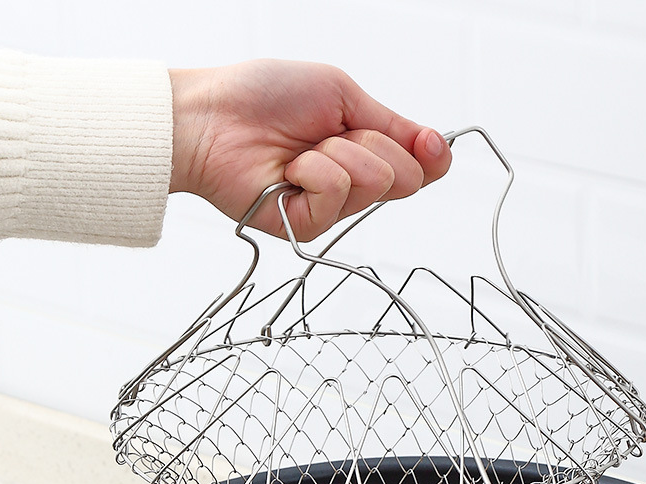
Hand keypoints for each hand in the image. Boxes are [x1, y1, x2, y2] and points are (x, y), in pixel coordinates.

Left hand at [169, 59, 451, 240]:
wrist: (211, 117)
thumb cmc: (263, 97)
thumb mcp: (341, 94)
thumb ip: (391, 124)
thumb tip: (435, 143)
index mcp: (365, 151)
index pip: (420, 169)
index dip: (431, 156)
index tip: (427, 141)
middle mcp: (353, 184)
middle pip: (405, 178)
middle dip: (373, 143)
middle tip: (330, 133)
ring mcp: (332, 208)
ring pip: (374, 183)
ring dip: (338, 152)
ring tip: (301, 150)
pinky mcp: (308, 227)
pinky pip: (337, 193)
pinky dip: (314, 170)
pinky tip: (288, 169)